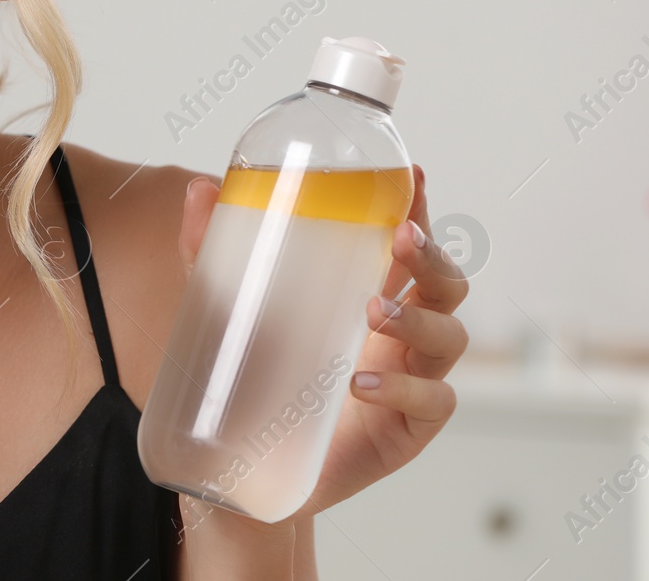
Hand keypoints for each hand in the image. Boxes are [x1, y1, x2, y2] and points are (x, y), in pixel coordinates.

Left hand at [180, 164, 468, 521]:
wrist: (248, 472)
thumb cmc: (255, 382)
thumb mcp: (227, 313)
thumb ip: (210, 254)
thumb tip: (199, 190)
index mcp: (367, 295)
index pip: (406, 246)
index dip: (417, 209)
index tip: (411, 175)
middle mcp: (399, 334)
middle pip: (447, 283)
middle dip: (433, 255)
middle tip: (401, 238)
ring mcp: (411, 379)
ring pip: (449, 336)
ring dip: (417, 318)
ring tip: (373, 311)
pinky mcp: (409, 429)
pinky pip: (431, 402)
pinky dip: (402, 389)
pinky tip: (361, 385)